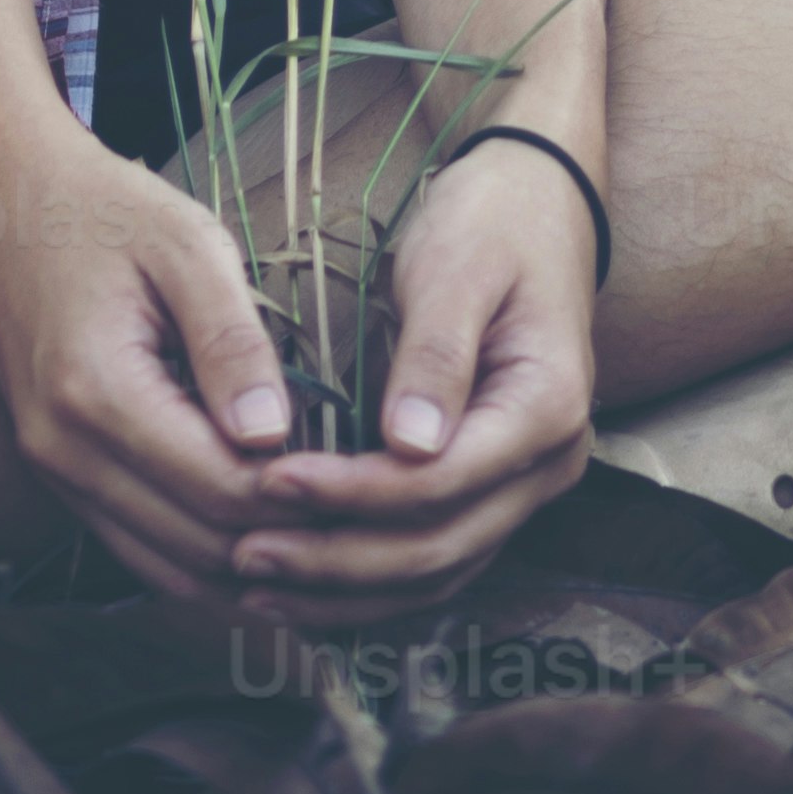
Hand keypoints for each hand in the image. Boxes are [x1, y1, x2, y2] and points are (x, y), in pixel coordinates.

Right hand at [0, 105, 311, 602]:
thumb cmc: (100, 207)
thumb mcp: (183, 244)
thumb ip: (229, 340)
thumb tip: (272, 434)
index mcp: (95, 392)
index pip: (221, 491)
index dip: (300, 495)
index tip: (363, 473)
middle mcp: (64, 452)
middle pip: (200, 548)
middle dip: (286, 540)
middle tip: (357, 510)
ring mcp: (53, 471)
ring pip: (169, 569)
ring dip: (247, 564)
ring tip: (321, 527)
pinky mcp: (58, 473)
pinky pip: (140, 548)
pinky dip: (202, 554)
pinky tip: (260, 529)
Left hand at [222, 140, 595, 615]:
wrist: (537, 204)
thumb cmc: (491, 223)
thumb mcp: (458, 266)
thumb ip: (437, 353)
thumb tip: (410, 445)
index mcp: (546, 409)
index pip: (440, 485)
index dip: (353, 495)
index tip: (271, 480)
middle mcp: (547, 466)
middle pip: (437, 548)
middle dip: (337, 561)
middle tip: (245, 554)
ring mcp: (524, 486)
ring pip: (435, 571)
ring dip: (345, 589)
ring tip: (257, 586)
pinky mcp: (493, 490)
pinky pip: (433, 556)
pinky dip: (369, 579)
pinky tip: (304, 583)